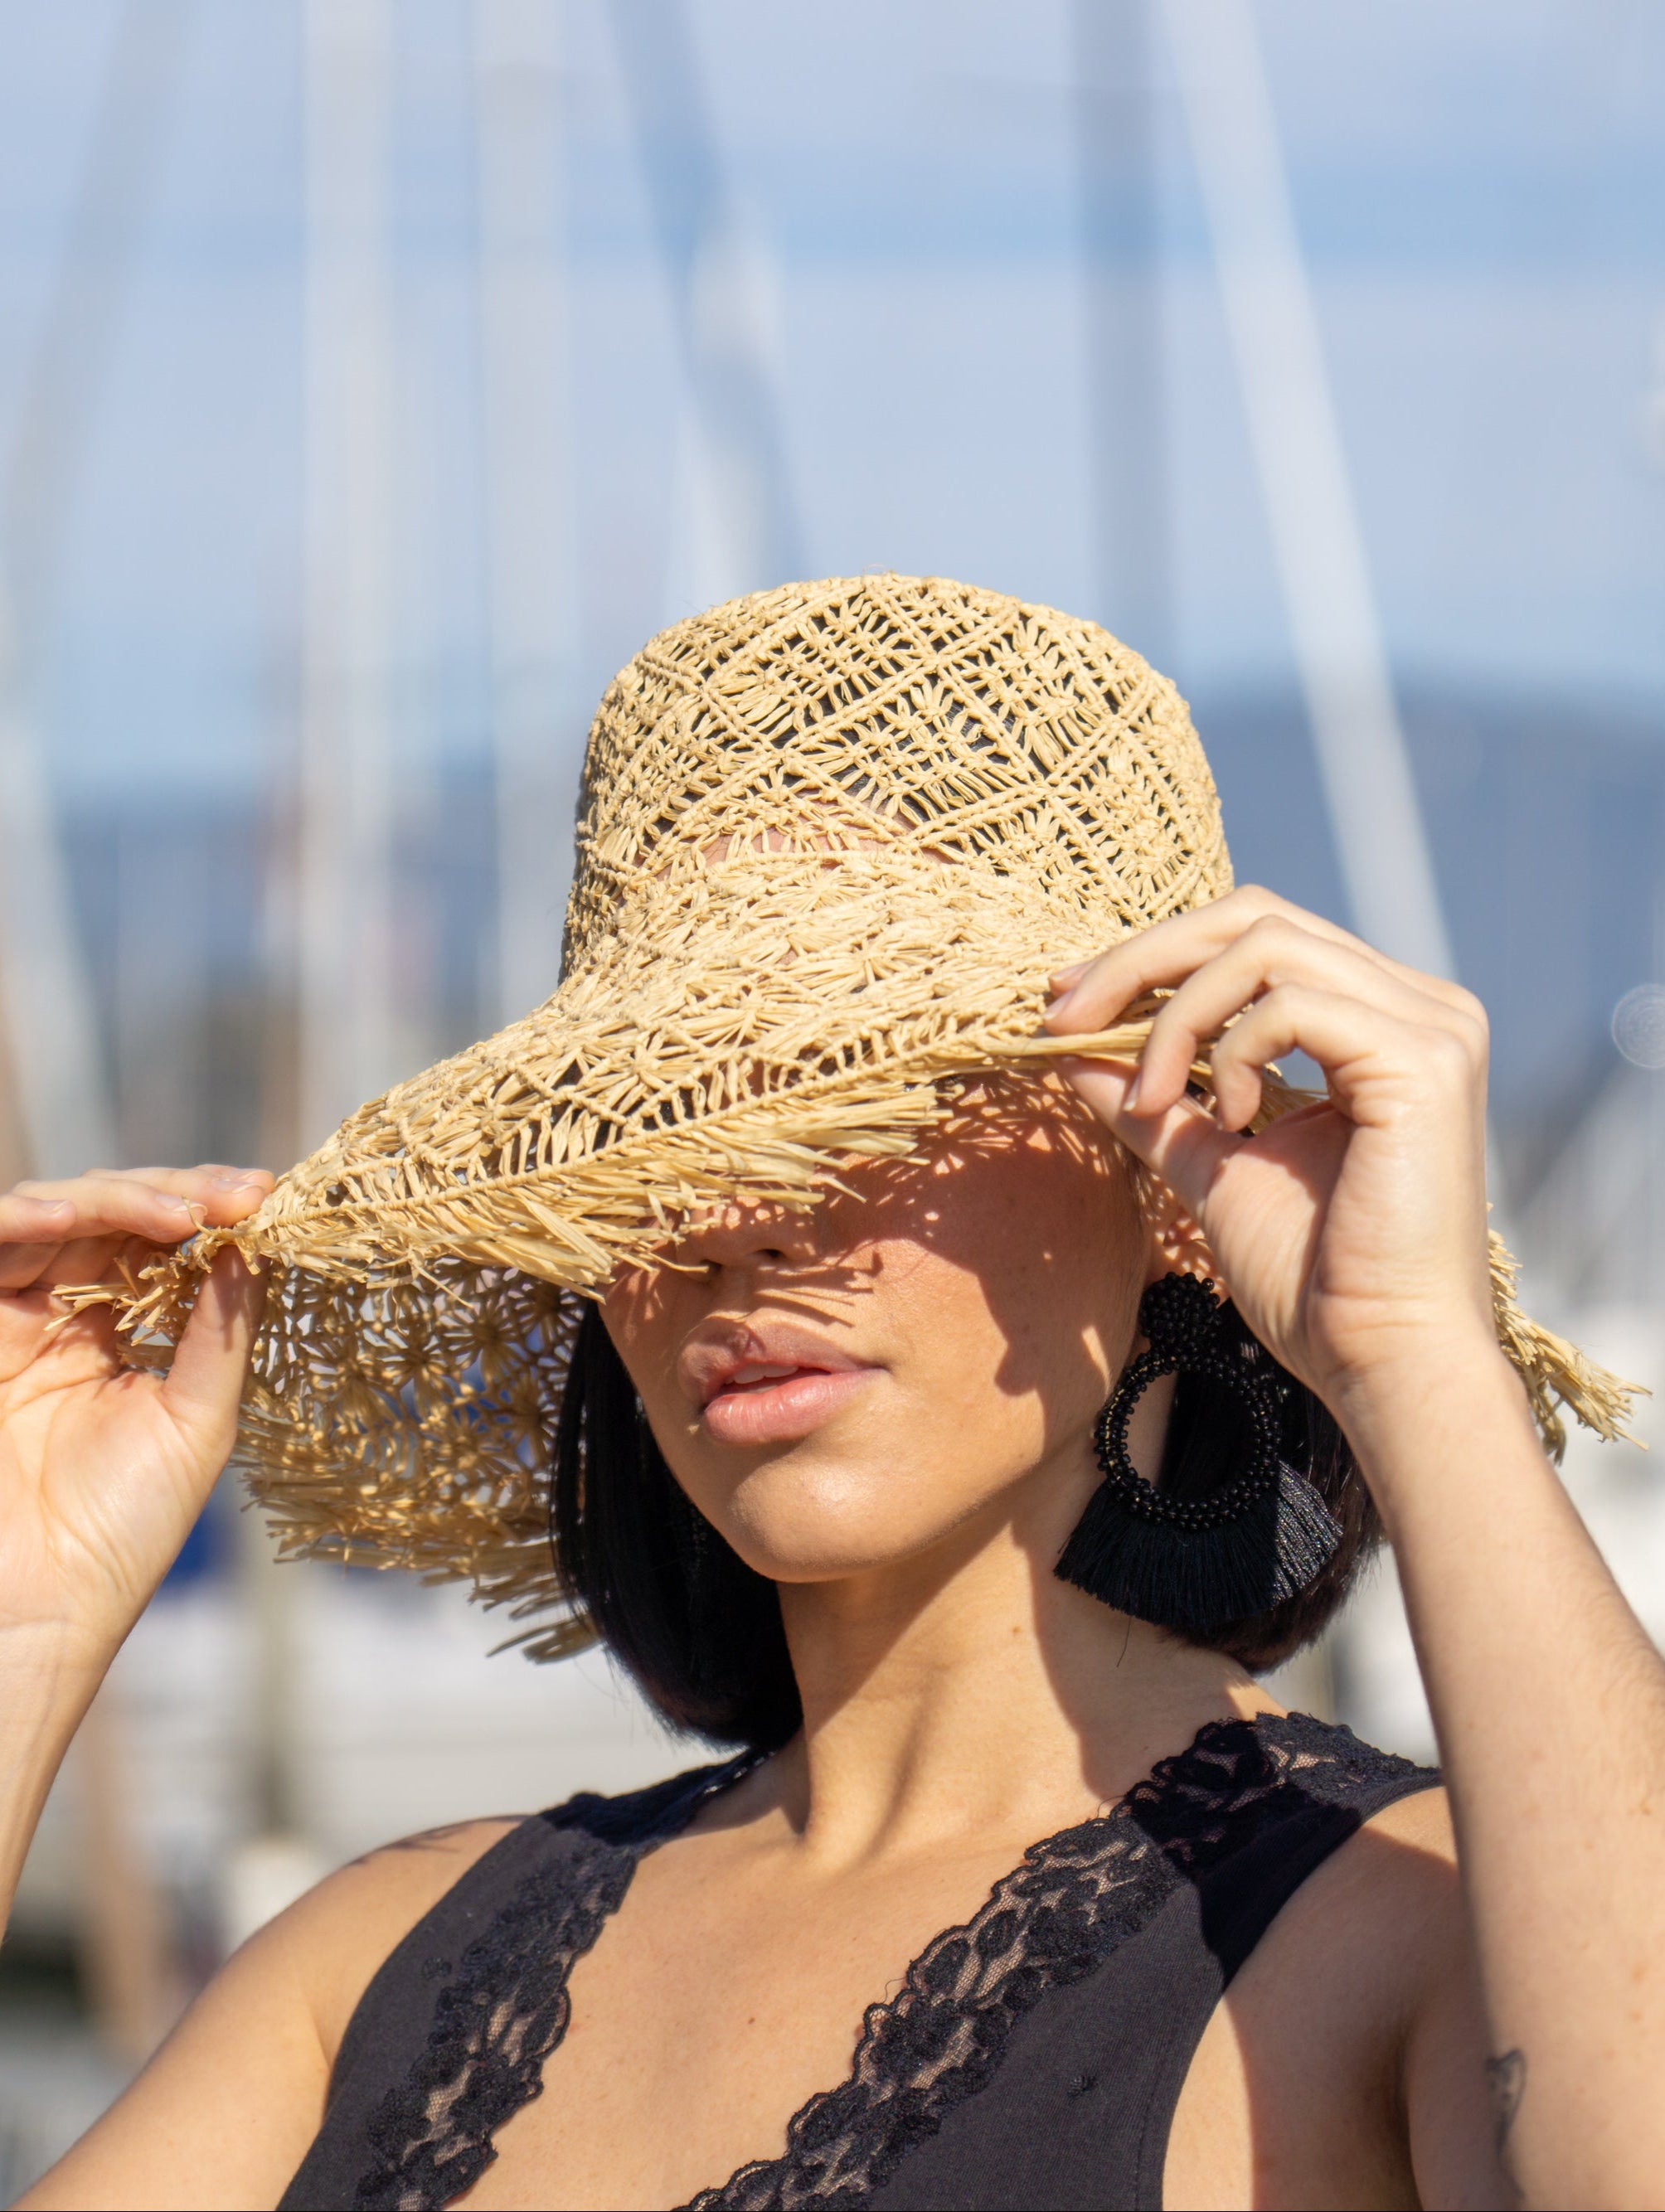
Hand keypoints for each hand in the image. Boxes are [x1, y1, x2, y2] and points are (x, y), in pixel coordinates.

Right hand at [0, 1166, 269, 1669]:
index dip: (211, 1211)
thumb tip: (253, 1241)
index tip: (264, 1195)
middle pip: (113, 1214)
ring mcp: (7, 1319)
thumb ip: (218, 1330)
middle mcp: (60, 1319)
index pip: (162, 1245)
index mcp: (119, 1339)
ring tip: (178, 1211)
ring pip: (55, 1214)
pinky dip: (28, 1216)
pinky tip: (73, 1217)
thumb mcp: (195, 1421)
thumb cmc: (119, 1531)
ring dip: (116, 1198)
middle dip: (178, 1195)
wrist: (33, 1609)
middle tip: (237, 1197)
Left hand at [1044, 887, 1496, 1409]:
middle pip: (1255, 917)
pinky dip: (1228, 1050)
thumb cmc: (1315, 1283)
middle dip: (1142, 959)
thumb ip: (1156, 1104)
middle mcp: (1421, 1006)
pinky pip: (1289, 1003)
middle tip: (1064, 1014)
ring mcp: (1432, 1026)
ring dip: (1176, 1015)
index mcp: (1381, 1021)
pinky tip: (1228, 1121)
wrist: (1382, 1361)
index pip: (1255, 936)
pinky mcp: (1423, 1060)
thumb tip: (1073, 1052)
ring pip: (1264, 946)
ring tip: (1150, 1099)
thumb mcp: (1212, 1169)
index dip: (1153, 956)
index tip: (1066, 1005)